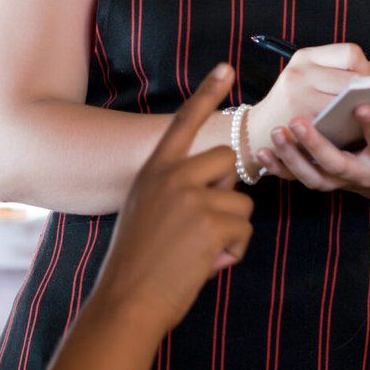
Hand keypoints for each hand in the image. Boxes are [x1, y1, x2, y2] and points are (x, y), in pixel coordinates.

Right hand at [94, 65, 253, 329]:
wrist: (126, 302)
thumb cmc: (137, 266)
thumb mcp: (144, 213)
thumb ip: (175, 193)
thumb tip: (218, 192)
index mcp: (153, 171)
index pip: (183, 123)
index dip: (207, 94)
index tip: (226, 67)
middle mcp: (171, 176)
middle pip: (226, 161)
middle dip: (226, 192)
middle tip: (203, 225)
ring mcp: (192, 197)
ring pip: (240, 203)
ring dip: (229, 231)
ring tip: (197, 254)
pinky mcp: (212, 222)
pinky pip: (244, 231)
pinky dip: (232, 252)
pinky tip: (205, 266)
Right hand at [244, 43, 369, 158]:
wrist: (253, 135)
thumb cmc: (291, 104)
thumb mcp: (307, 77)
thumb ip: (340, 71)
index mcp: (304, 58)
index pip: (351, 53)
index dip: (367, 68)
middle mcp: (299, 75)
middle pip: (354, 79)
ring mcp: (298, 100)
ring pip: (349, 104)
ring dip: (366, 112)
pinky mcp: (300, 127)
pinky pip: (336, 126)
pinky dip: (350, 129)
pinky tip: (358, 133)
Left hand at [256, 92, 369, 193]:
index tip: (364, 104)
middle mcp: (363, 177)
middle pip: (338, 166)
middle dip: (317, 147)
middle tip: (298, 122)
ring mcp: (340, 183)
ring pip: (313, 178)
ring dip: (292, 158)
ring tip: (277, 132)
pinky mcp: (322, 181)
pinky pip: (297, 179)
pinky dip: (279, 169)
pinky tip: (263, 152)